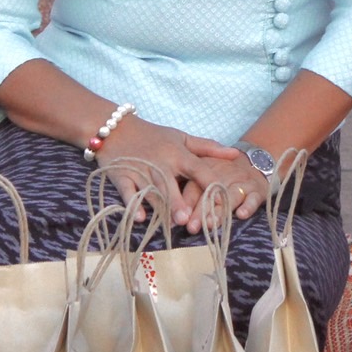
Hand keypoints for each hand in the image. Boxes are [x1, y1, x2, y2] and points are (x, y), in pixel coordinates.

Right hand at [96, 118, 265, 231]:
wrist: (115, 128)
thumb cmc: (153, 135)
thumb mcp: (181, 137)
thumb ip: (208, 147)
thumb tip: (236, 153)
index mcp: (177, 154)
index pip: (197, 169)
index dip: (209, 183)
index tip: (220, 200)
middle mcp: (159, 163)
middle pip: (171, 184)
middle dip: (178, 201)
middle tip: (188, 219)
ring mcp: (139, 170)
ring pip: (151, 191)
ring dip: (160, 206)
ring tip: (171, 223)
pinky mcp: (121, 176)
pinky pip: (127, 192)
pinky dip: (133, 204)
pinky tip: (140, 218)